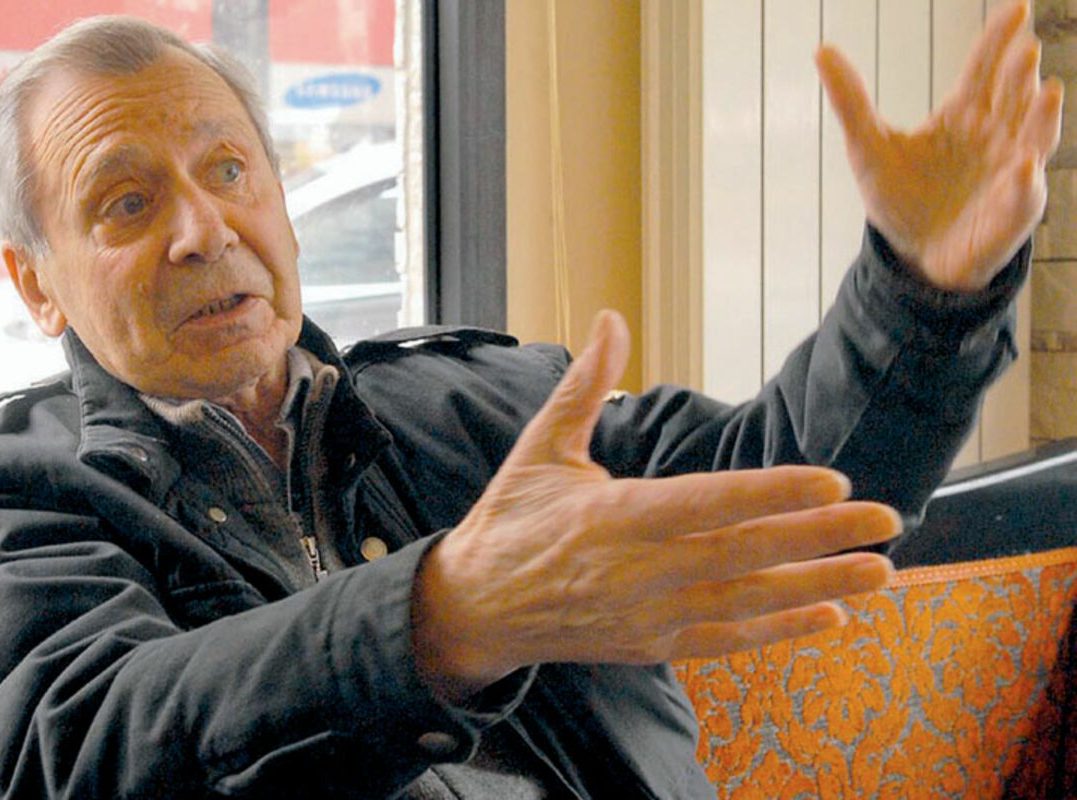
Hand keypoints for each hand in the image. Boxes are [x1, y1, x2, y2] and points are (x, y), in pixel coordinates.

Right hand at [412, 311, 899, 700]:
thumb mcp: (540, 446)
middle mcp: (638, 570)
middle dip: (820, 536)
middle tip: (886, 519)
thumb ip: (584, 384)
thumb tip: (608, 317)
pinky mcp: (651, 644)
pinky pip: (726, 639)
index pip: (707, 502)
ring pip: (747, 601)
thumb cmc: (511, 519)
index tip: (831, 481)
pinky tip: (829, 615)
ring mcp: (648, 614)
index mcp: (612, 515)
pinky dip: (780, 631)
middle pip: (743, 553)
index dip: (771, 494)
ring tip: (879, 571)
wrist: (477, 607)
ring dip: (818, 585)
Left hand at [817, 0, 1062, 291]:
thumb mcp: (867, 148)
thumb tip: (821, 49)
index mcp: (964, 114)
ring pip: (1035, 137)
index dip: (999, 39)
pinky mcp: (1011, 213)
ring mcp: (1010, 172)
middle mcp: (996, 135)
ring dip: (1043, 117)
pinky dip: (1024, 184)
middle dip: (1022, 73)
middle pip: (1015, 95)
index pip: (985, 68)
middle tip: (1026, 47)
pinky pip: (1022, 197)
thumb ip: (850, 101)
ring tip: (1048, 92)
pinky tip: (1023, 171)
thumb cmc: (900, 199)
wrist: (913, 256)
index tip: (1016, 7)